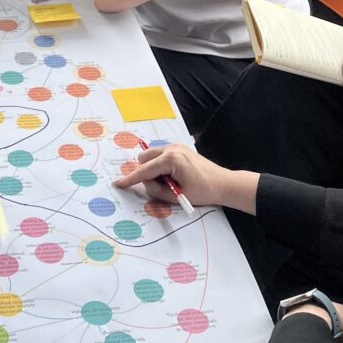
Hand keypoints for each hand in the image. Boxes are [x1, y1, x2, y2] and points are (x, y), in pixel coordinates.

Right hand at [113, 143, 256, 211]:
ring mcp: (175, 147)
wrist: (223, 183)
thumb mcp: (177, 196)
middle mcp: (171, 148)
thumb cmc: (203, 191)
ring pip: (151, 156)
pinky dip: (160, 166)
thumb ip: (156, 191)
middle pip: (144, 158)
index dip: (130, 179)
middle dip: (145, 173)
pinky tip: (172, 176)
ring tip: (169, 182)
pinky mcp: (179, 149)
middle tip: (160, 187)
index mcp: (171, 160)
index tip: (118, 184)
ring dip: (152, 169)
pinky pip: (160, 156)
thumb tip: (145, 185)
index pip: (145, 170)